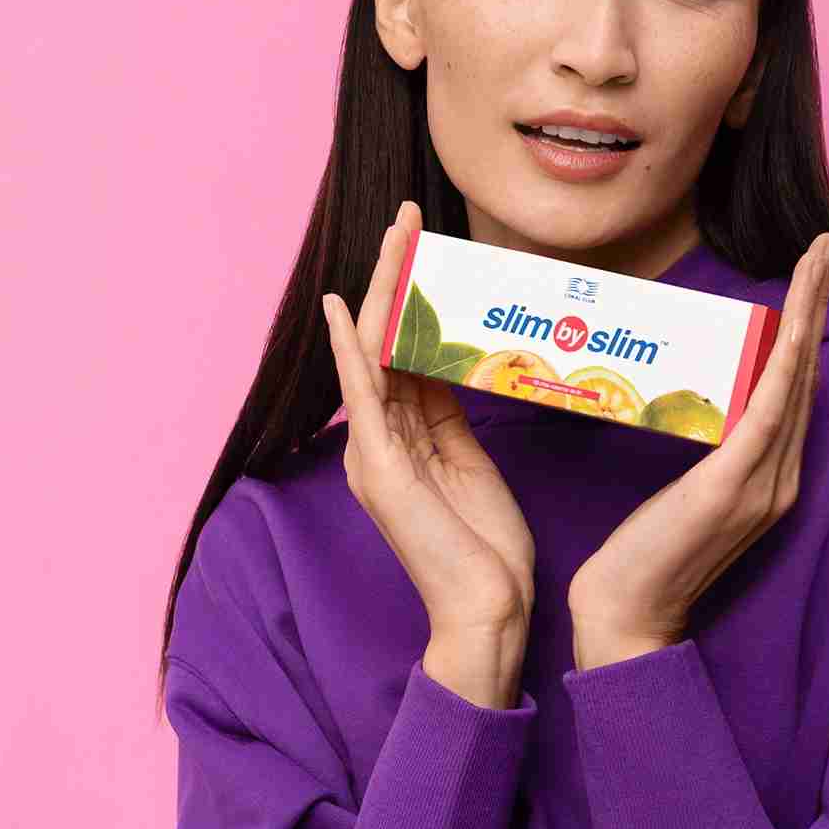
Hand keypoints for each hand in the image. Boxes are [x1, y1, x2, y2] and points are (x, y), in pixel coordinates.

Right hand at [321, 201, 536, 644]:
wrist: (486, 613)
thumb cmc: (487, 551)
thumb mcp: (472, 466)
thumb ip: (451, 418)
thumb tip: (453, 364)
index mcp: (402, 440)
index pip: (403, 350)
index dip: (413, 295)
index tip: (428, 246)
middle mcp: (377, 440)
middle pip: (381, 338)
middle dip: (394, 273)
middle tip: (409, 215)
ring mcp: (373, 452)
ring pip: (371, 349)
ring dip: (382, 287)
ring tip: (396, 232)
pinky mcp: (379, 467)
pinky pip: (360, 392)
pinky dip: (349, 346)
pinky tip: (341, 307)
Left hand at [567, 232, 828, 669]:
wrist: (627, 617)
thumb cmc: (640, 556)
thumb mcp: (682, 492)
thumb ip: (702, 452)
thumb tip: (694, 401)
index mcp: (769, 478)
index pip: (795, 388)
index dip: (807, 330)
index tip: (808, 276)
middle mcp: (780, 478)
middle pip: (808, 374)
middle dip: (817, 305)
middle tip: (821, 247)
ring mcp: (763, 484)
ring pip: (798, 380)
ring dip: (809, 315)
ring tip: (814, 262)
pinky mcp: (733, 487)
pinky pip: (771, 410)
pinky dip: (787, 362)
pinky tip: (793, 325)